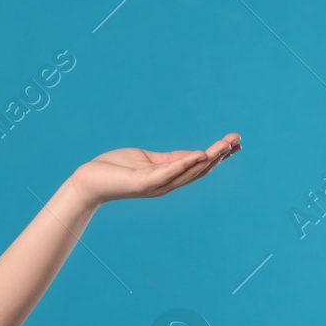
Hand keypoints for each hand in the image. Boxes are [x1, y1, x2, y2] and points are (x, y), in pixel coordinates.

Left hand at [69, 132, 240, 206]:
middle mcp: (166, 184)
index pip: (198, 165)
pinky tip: (199, 154)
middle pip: (199, 169)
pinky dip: (185, 164)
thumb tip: (191, 155)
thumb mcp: (146, 160)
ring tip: (225, 146)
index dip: (217, 155)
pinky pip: (168, 172)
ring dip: (209, 158)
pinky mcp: (143, 182)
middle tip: (237, 140)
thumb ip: (167, 159)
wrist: (88, 181)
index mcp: (167, 176)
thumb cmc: (114, 169)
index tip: (235, 143)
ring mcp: (156, 185)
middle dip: (220, 155)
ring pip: (188, 172)